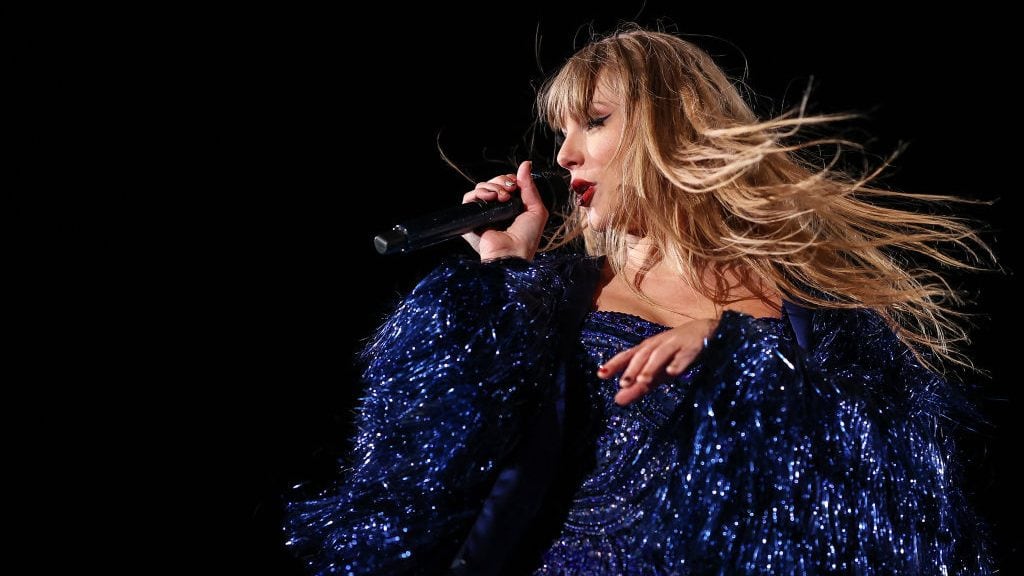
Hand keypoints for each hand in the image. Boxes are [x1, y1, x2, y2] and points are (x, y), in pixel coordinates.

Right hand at [461, 161, 547, 260]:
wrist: (512, 253)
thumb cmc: (527, 238)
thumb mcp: (536, 210)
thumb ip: (530, 187)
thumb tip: (526, 164)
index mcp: (512, 207)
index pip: (505, 183)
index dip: (510, 179)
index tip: (516, 185)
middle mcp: (496, 209)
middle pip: (493, 182)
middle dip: (501, 181)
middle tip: (509, 190)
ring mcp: (483, 213)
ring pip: (481, 188)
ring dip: (491, 186)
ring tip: (500, 197)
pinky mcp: (471, 218)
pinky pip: (468, 198)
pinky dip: (478, 193)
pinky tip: (489, 198)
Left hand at [598, 318, 718, 405]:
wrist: (707, 332)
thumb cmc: (676, 354)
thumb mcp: (658, 372)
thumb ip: (639, 386)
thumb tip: (617, 400)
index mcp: (648, 349)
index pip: (628, 356)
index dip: (615, 364)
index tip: (600, 375)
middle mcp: (658, 344)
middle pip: (643, 355)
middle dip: (632, 369)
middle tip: (623, 384)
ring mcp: (676, 344)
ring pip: (661, 354)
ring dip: (651, 367)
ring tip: (643, 381)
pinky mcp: (693, 347)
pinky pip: (685, 355)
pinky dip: (679, 362)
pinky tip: (673, 372)